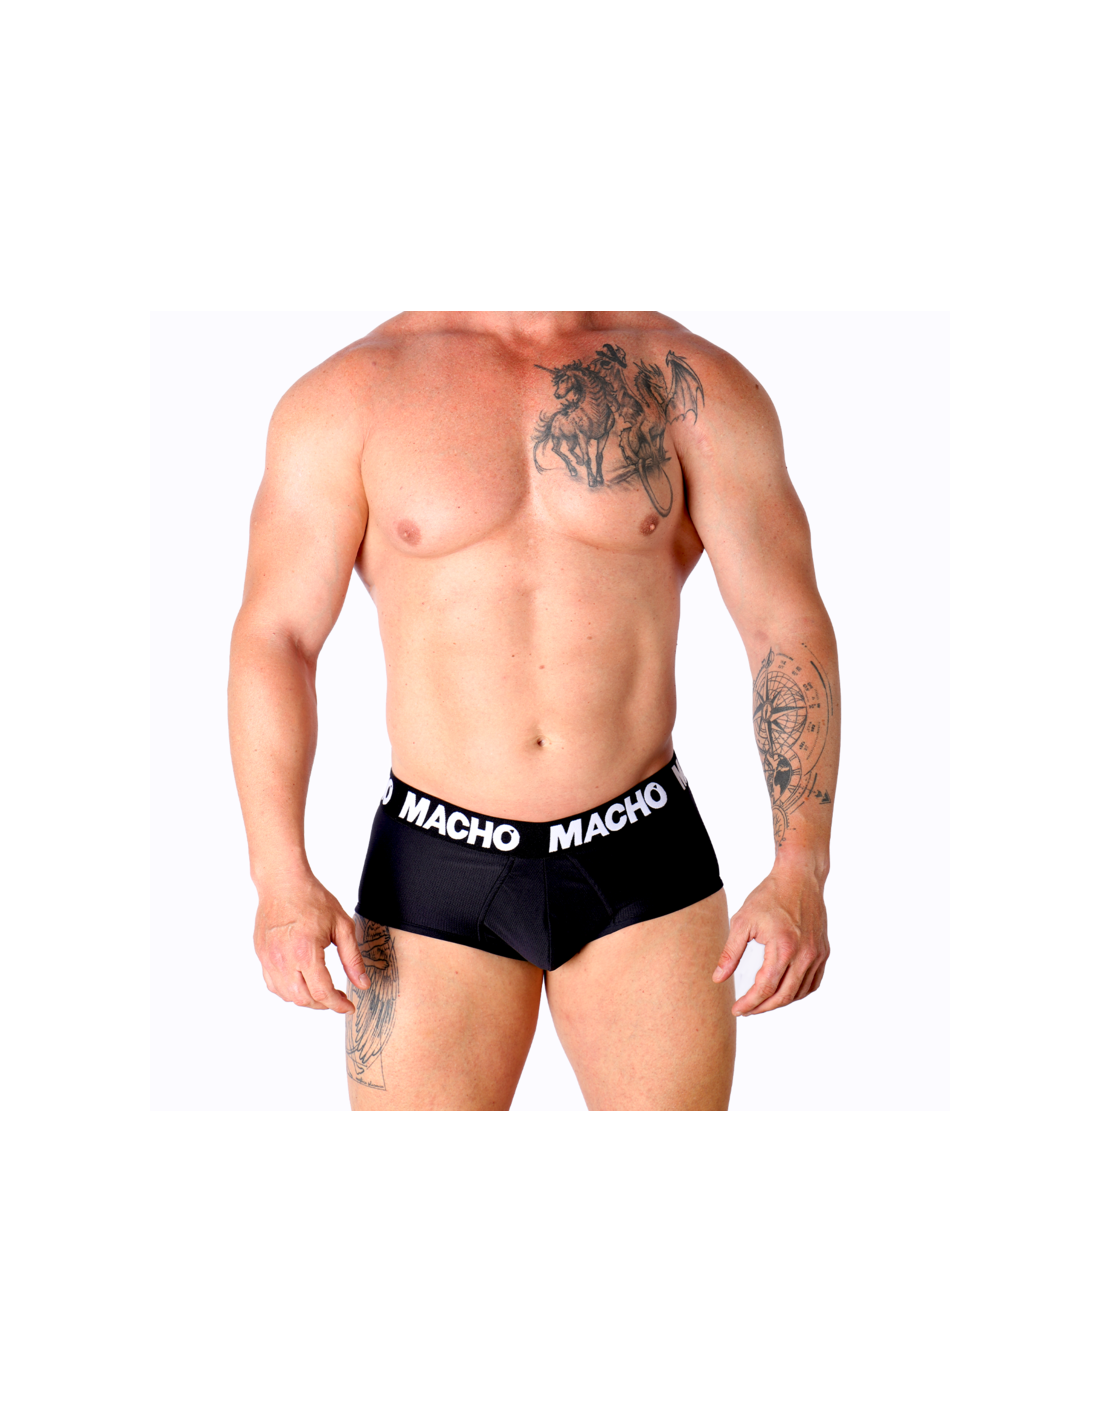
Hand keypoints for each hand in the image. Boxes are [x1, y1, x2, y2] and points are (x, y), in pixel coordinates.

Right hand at [253, 873, 367, 1013]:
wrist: (282, 882)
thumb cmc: (312, 898)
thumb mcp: (342, 926)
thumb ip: (352, 958)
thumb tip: (362, 984)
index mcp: (305, 952)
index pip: (322, 992)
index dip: (338, 1004)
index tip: (348, 1006)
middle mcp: (283, 959)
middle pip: (303, 999)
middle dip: (323, 1004)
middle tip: (337, 998)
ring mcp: (269, 959)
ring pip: (286, 995)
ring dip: (306, 999)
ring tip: (321, 991)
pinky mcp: (261, 955)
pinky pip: (273, 984)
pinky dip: (288, 990)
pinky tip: (301, 982)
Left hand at [712, 865, 829, 1015]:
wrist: (799, 877)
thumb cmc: (769, 896)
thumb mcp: (742, 922)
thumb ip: (730, 953)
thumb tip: (718, 979)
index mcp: (783, 948)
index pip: (765, 988)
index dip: (749, 1003)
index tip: (737, 1010)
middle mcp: (804, 955)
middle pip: (783, 996)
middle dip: (762, 1008)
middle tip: (747, 1010)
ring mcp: (817, 955)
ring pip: (799, 992)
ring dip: (780, 1002)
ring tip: (762, 1002)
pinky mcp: (824, 952)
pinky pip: (813, 983)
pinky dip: (798, 992)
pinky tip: (784, 991)